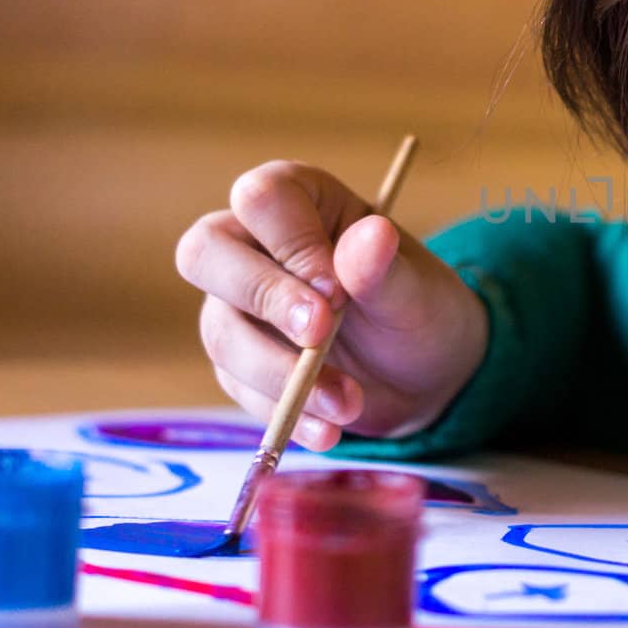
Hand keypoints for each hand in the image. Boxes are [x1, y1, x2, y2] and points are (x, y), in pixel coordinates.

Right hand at [175, 160, 487, 450]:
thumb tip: (371, 237)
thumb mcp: (417, 291)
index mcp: (302, 201)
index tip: (338, 290)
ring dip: (281, 372)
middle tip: (321, 335)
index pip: (263, 197)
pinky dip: (282, 412)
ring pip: (220, 330)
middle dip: (263, 298)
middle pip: (205, 252)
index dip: (293, 243)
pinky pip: (237, 385)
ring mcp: (237, 304)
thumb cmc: (419, 309)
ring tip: (347, 402)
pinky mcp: (238, 360)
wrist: (422, 373)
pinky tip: (326, 430)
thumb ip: (385, 268)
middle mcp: (254, 244)